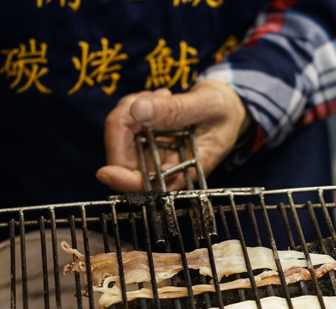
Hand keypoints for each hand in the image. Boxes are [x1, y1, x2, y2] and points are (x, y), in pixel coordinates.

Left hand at [97, 79, 250, 192]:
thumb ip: (176, 109)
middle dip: (122, 125)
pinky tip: (158, 97)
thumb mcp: (207, 105)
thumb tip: (138, 110)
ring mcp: (152, 153)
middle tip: (146, 98)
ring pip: (119, 140)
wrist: (229, 107)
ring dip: (129, 111)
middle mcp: (164, 167)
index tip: (106, 172)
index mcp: (184, 170)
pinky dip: (133, 106)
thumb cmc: (224, 111)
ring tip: (162, 95)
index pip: (148, 186)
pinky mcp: (146, 139)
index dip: (124, 181)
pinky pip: (124, 125)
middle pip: (124, 160)